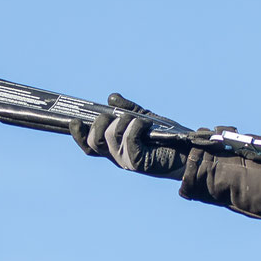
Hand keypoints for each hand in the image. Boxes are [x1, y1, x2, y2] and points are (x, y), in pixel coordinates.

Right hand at [70, 94, 188, 178]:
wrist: (187, 152)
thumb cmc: (165, 137)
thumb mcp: (143, 119)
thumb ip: (127, 109)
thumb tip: (112, 98)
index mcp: (114, 149)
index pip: (89, 146)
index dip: (78, 135)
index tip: (73, 120)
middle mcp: (117, 157)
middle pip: (94, 142)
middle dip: (100, 123)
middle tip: (115, 115)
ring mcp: (126, 161)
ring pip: (111, 137)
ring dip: (123, 121)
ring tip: (138, 119)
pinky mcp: (138, 162)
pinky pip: (128, 139)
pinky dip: (135, 126)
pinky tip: (146, 123)